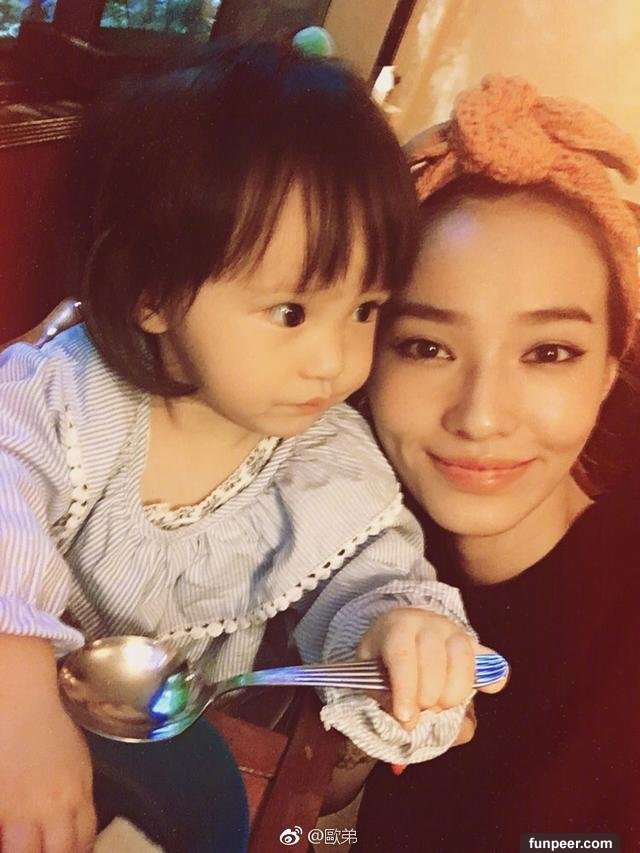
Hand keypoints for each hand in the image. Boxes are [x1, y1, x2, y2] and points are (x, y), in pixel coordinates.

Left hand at [0, 636, 95, 851]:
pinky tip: (72, 843)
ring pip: (83, 842)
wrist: (21, 690)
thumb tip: (8, 834)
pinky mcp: (85, 774)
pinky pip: (92, 816)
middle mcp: (53, 806)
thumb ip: (3, 815)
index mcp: (19, 811)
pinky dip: (83, 837)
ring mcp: (74, 789)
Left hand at [358, 608, 506, 730]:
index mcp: (397, 627)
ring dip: (452, 695)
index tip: (406, 718)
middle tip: (418, 709)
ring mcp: (454, 631)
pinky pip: (490, 661)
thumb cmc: (382, 658)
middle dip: (427, 699)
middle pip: (434, 667)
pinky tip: (489, 689)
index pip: (403, 659)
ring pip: (463, 666)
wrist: (398, 629)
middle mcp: (428, 624)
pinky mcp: (473, 643)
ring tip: (439, 704)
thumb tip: (410, 733)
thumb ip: (384, 700)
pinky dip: (491, 678)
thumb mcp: (369, 673)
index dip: (406, 691)